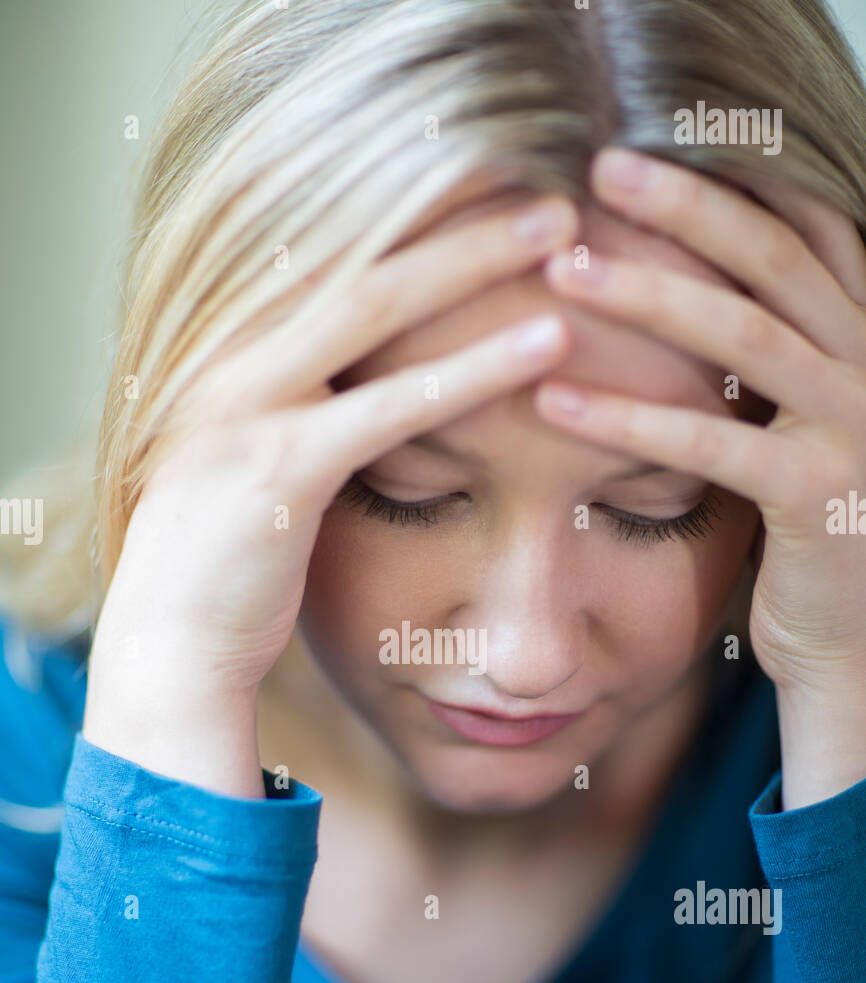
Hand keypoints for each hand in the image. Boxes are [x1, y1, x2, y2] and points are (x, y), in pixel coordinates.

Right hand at [84, 195, 578, 791]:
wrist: (171, 641)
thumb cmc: (231, 554)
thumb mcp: (263, 448)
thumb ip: (312, 392)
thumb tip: (385, 361)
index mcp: (228, 339)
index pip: (330, 244)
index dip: (415, 205)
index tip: (492, 180)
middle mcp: (229, 351)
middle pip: (355, 250)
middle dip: (454, 209)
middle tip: (546, 184)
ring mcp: (247, 401)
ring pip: (374, 304)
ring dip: (475, 261)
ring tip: (563, 232)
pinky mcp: (281, 465)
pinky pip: (391, 406)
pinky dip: (473, 370)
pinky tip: (544, 347)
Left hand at [534, 147, 865, 806]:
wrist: (855, 645)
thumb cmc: (806, 536)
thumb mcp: (792, 431)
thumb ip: (760, 366)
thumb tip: (675, 297)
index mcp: (862, 341)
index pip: (805, 233)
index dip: (729, 185)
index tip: (644, 151)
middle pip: (775, 258)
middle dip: (685, 205)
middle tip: (596, 170)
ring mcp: (855, 426)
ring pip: (746, 334)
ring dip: (647, 293)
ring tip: (561, 270)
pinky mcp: (817, 496)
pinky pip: (714, 442)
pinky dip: (629, 418)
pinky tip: (554, 400)